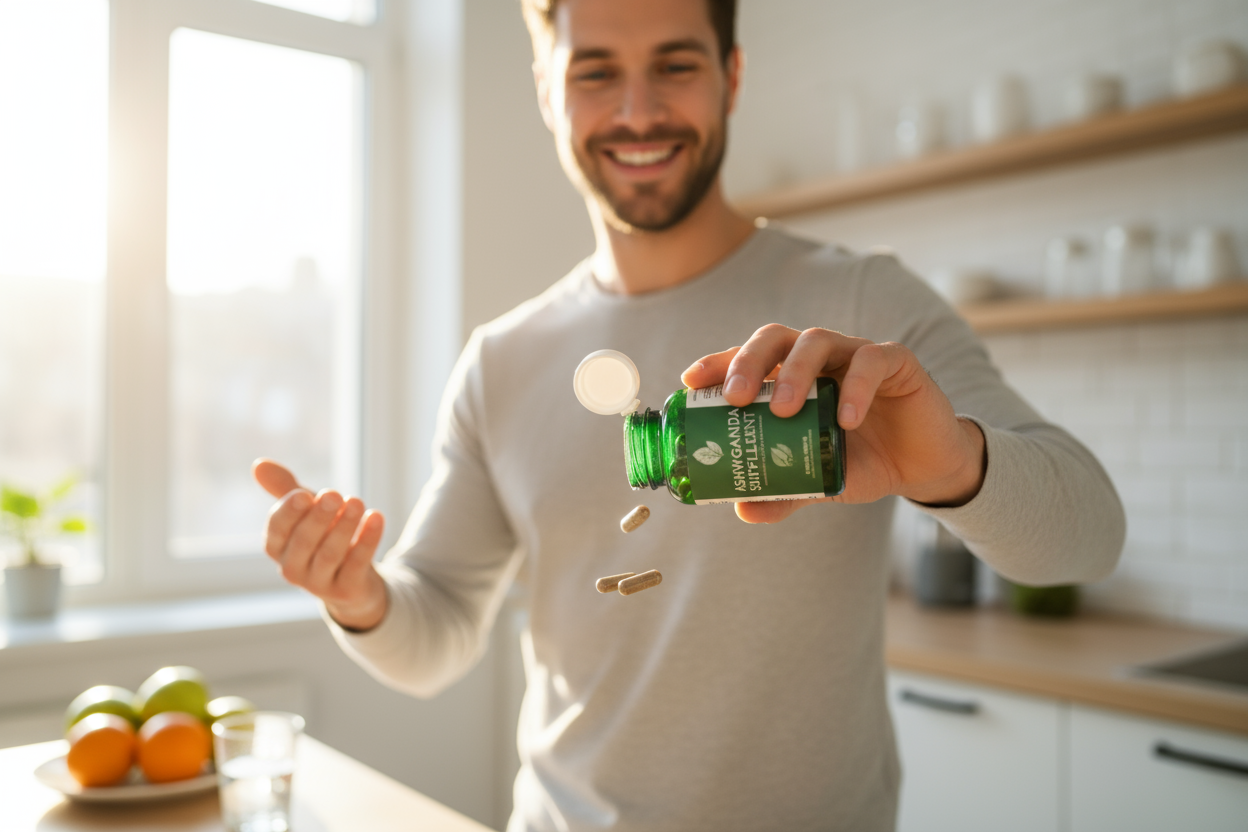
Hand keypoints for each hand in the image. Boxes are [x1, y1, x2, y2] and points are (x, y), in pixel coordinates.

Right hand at [253, 458, 387, 630]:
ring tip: (356, 502)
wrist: (354, 579)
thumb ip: (285, 489)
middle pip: (303, 542)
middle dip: (318, 517)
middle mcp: (292, 569)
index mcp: (277, 548)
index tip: (304, 494)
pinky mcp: (347, 590)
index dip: (288, 513)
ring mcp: (319, 584)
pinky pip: (357, 564)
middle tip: (334, 494)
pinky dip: (367, 539)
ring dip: (344, 526)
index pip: (275, 531)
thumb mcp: (306, 512)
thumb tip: (258, 463)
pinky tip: (376, 516)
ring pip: (330, 554)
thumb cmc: (323, 537)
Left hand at [681, 325, 985, 523]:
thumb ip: (783, 490)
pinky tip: (846, 419)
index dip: (719, 363)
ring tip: (784, 410)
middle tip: (736, 397)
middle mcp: (818, 357)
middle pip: (775, 338)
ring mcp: (855, 353)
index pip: (749, 358)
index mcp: (792, 376)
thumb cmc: (863, 461)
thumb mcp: (819, 479)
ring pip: (817, 341)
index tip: (691, 382)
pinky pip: (872, 362)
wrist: (923, 467)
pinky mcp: (895, 361)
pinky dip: (855, 387)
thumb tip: (742, 510)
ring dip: (795, 372)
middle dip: (749, 362)